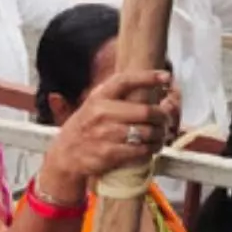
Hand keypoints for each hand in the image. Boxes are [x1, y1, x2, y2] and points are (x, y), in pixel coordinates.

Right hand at [43, 69, 174, 188]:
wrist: (66, 155)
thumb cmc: (84, 128)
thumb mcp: (92, 105)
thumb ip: (116, 98)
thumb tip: (151, 92)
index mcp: (98, 97)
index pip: (125, 80)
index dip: (148, 77)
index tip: (166, 76)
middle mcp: (102, 113)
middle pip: (146, 110)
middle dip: (163, 115)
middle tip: (166, 118)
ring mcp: (106, 134)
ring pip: (148, 132)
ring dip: (160, 135)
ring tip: (160, 135)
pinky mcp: (111, 153)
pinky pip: (142, 150)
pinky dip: (152, 149)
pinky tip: (151, 147)